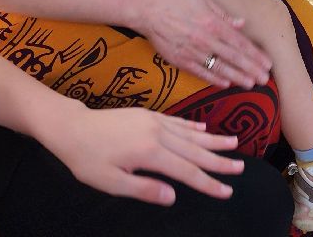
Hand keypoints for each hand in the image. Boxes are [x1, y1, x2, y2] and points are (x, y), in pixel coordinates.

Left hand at [44, 105, 246, 204]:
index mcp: (149, 152)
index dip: (208, 182)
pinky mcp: (147, 114)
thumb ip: (144, 189)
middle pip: (195, 150)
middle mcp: (156, 133)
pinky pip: (177, 121)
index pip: (186, 171)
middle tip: (241, 167)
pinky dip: (193, 126)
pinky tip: (205, 130)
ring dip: (213, 140)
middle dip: (219, 160)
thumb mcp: (111, 183)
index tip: (227, 191)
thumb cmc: (87, 159)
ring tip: (234, 143)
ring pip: (190, 133)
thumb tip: (173, 197)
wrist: (71, 126)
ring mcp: (153, 121)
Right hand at [134, 0, 271, 86]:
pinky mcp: (180, 60)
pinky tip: (225, 84)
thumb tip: (241, 23)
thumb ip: (222, 14)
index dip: (255, 54)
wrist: (147, 8)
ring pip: (219, 67)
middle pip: (233, 57)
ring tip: (250, 84)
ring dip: (236, 77)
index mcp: (213, 23)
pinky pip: (200, 72)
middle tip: (265, 79)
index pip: (239, 42)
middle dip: (251, 69)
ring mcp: (192, 51)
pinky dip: (213, 79)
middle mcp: (205, 39)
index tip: (267, 63)